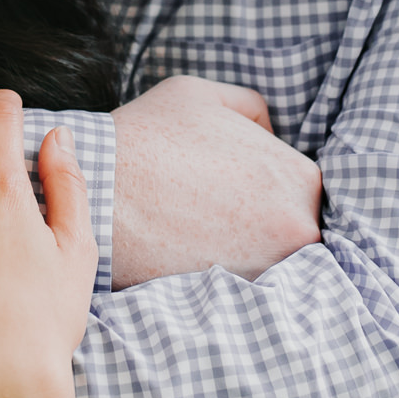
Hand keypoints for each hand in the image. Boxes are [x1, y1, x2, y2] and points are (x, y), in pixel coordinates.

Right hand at [109, 74, 322, 287]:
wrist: (98, 194)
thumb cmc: (146, 138)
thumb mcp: (202, 95)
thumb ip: (250, 107)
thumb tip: (269, 132)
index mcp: (300, 177)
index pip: (299, 191)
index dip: (263, 191)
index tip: (227, 193)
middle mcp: (300, 228)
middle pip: (290, 232)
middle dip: (259, 226)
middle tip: (211, 216)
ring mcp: (272, 271)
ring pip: (267, 265)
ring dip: (242, 256)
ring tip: (197, 238)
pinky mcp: (236, 302)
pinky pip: (240, 294)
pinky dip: (221, 281)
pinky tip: (188, 260)